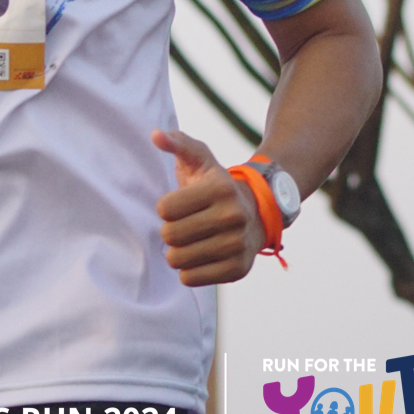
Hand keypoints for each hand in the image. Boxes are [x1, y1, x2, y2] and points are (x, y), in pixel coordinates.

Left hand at [152, 128, 265, 285]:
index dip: (166, 207)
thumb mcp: (200, 159)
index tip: (180, 204)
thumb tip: (156, 135)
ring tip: (191, 241)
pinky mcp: (237, 270)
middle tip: (185, 224)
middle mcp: (233, 216)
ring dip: (177, 252)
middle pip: (170, 236)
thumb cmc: (216, 184)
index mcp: (220, 188)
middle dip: (170, 231)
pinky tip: (200, 256)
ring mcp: (237, 245)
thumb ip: (177, 144)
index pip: (165, 209)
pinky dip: (188, 270)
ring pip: (178, 260)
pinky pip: (190, 279)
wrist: (257, 213)